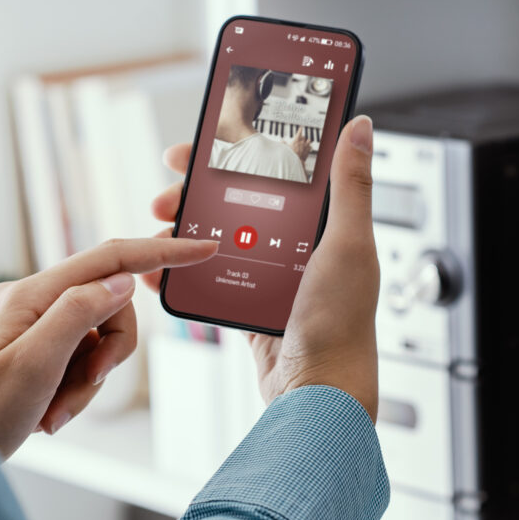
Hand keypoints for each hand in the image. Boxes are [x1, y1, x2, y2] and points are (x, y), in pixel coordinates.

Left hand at [0, 238, 217, 457]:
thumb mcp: (34, 365)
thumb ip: (79, 314)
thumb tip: (122, 280)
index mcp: (29, 294)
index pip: (109, 259)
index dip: (161, 252)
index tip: (203, 248)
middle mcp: (30, 300)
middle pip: (109, 305)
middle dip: (112, 350)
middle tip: (87, 384)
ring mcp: (32, 325)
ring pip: (98, 338)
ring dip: (89, 380)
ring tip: (57, 410)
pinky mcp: (34, 348)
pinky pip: (79, 359)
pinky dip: (75, 389)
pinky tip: (49, 413)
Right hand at [145, 116, 378, 419]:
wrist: (318, 393)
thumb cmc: (342, 323)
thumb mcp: (348, 244)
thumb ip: (351, 186)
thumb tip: (360, 126)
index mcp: (324, 225)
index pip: (276, 172)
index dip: (237, 153)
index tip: (201, 144)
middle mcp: (297, 246)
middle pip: (237, 203)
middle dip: (197, 193)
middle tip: (167, 192)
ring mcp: (271, 277)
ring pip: (218, 239)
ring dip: (184, 230)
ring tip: (158, 229)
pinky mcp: (251, 306)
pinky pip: (210, 279)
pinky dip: (182, 272)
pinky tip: (158, 269)